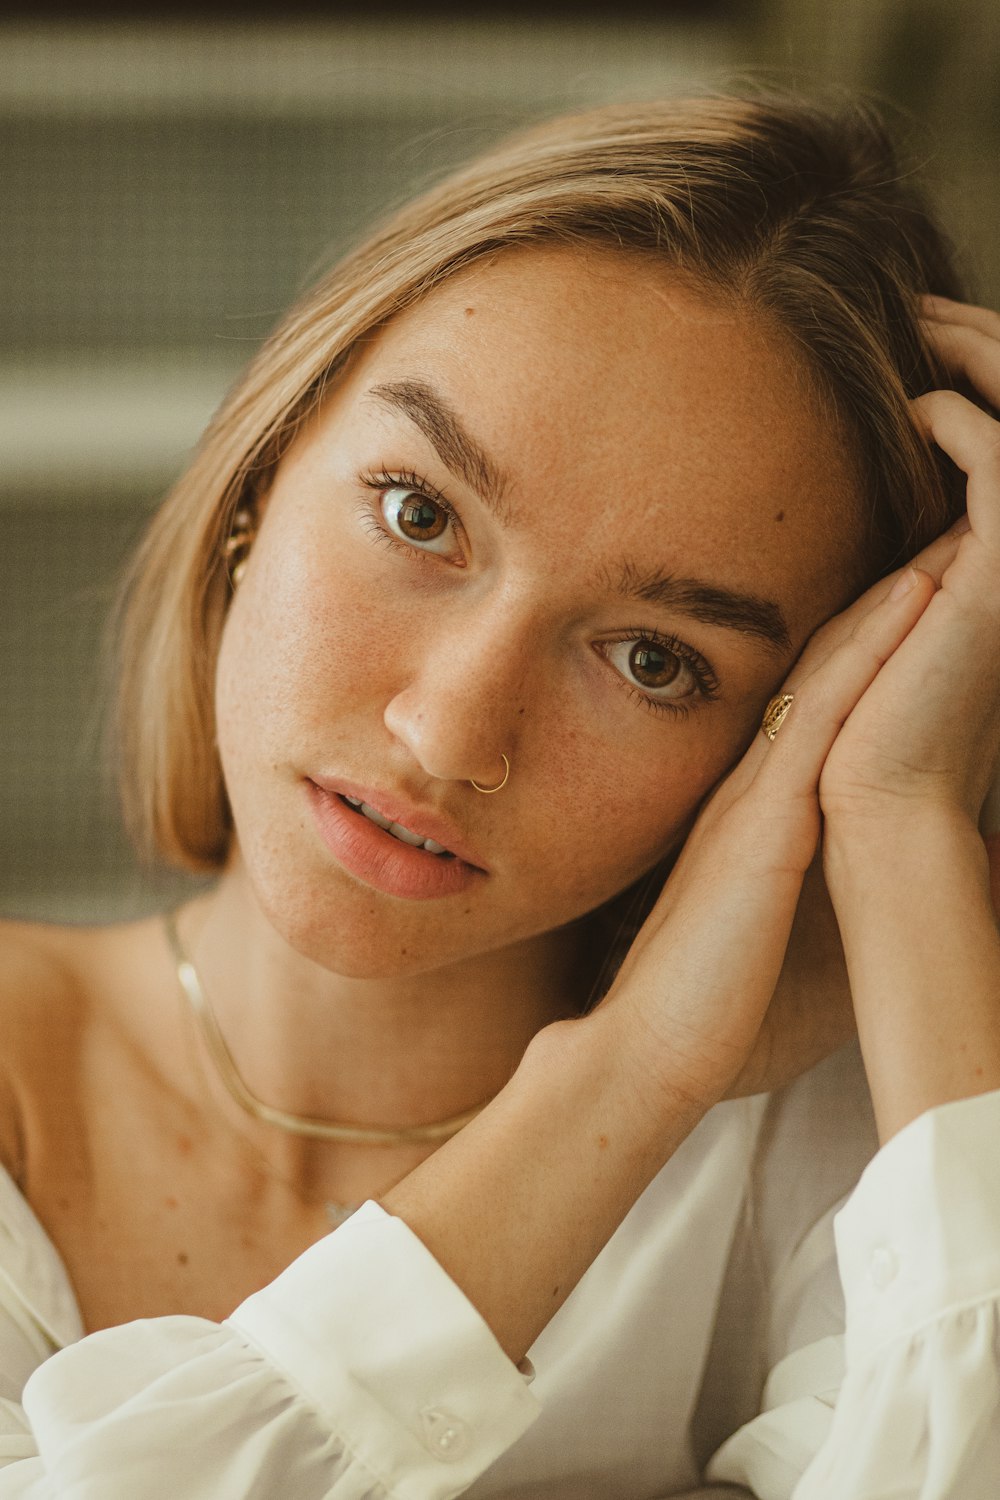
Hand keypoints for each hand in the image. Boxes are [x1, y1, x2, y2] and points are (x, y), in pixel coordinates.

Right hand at [596, 528, 962, 1108]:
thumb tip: (849, 895)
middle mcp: (752, 788)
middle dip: (885, 600)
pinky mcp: (766, 824)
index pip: (814, 707)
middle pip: (825, 669)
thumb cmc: (705, 1008)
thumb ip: (791, 890)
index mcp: (752, 813)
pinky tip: (916, 599)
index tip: (914, 593)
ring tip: (948, 539)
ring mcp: (755, 798)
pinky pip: (826, 716)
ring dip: (891, 601)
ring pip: (831, 672)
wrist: (644, 1052)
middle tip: (939, 536)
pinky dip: (872, 652)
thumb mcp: (759, 929)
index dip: (864, 644)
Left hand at [818, 297, 999, 828]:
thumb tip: (879, 510)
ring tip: (924, 322)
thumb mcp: (892, 616)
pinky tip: (916, 409)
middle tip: (925, 303)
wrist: (880, 793)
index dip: (982, 375)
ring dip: (981, 359)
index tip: (921, 336)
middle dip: (987, 345)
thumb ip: (906, 558)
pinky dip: (963, 421)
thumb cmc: (869, 720)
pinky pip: (998, 463)